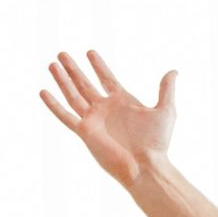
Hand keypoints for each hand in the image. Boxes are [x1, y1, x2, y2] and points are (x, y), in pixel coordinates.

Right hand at [40, 50, 176, 191]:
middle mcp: (104, 109)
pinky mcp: (85, 132)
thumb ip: (166, 89)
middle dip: (74, 69)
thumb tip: (173, 71)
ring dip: (62, 80)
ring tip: (52, 65)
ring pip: (73, 95)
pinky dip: (54, 105)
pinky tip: (43, 92)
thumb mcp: (165, 110)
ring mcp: (93, 120)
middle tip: (62, 54)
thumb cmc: (157, 142)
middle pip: (85, 84)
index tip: (90, 52)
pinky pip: (66, 116)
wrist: (146, 164)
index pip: (106, 78)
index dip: (98, 65)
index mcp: (122, 101)